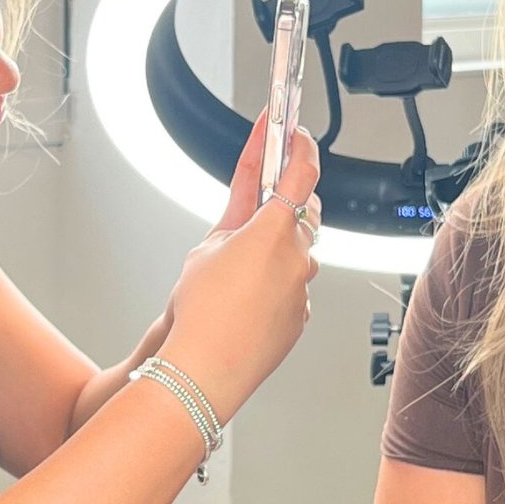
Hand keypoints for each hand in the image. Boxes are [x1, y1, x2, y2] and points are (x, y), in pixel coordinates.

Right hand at [163, 128, 318, 421]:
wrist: (206, 369)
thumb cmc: (200, 313)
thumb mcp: (205, 248)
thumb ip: (234, 222)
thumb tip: (246, 216)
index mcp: (273, 230)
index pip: (301, 172)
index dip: (301, 148)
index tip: (297, 134)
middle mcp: (297, 257)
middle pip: (303, 215)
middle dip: (285, 205)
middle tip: (265, 199)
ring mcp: (302, 289)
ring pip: (297, 256)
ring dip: (276, 252)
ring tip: (239, 268)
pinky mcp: (300, 316)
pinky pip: (292, 290)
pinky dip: (274, 287)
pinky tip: (246, 300)